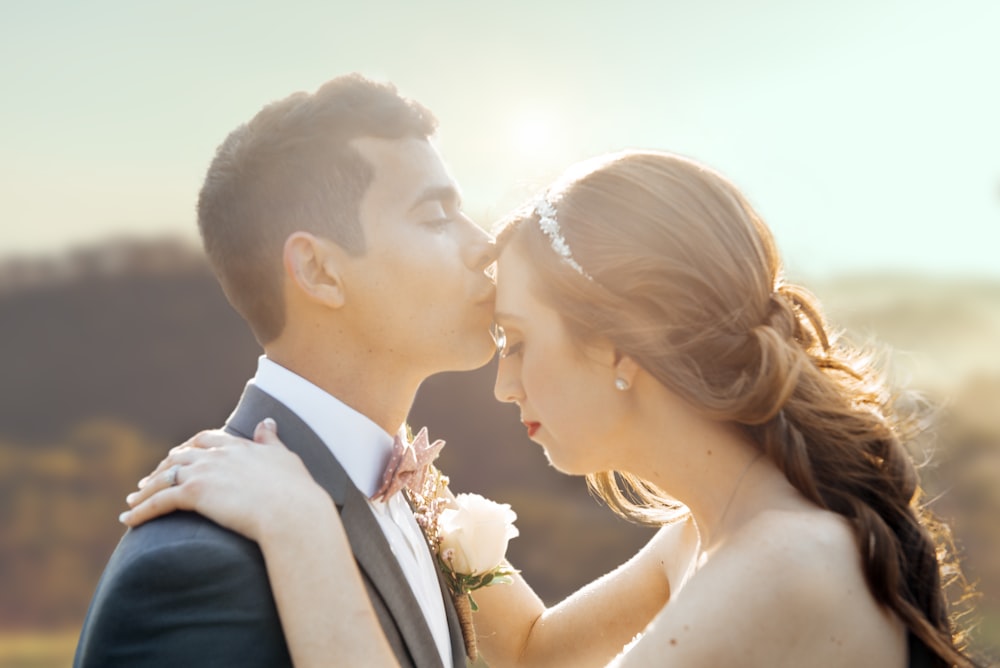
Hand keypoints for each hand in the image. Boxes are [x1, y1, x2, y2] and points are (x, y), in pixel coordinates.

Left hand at [120, 419, 333, 542]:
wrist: (292, 511)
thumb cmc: (296, 491)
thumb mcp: (285, 458)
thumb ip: (270, 440)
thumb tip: (267, 422)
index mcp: (239, 446)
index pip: (206, 440)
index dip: (190, 448)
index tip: (180, 456)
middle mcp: (217, 454)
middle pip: (179, 456)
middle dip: (162, 467)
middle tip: (149, 480)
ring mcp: (204, 472)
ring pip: (164, 477)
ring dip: (145, 489)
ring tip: (132, 501)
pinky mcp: (194, 493)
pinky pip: (158, 501)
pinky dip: (140, 510)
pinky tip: (128, 520)